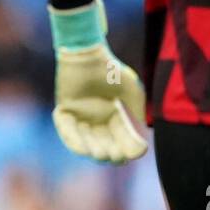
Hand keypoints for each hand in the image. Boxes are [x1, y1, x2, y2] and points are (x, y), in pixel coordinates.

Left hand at [48, 0, 147, 163]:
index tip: (139, 151)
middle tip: (117, 155)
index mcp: (113, 114)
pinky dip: (73, 140)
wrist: (87, 53)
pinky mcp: (64, 110)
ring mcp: (79, 115)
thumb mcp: (131, 91)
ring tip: (101, 154)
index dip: (130, 146)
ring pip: (85, 141)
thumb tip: (146, 133)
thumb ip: (138, 110)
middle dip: (112, 152)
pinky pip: (67, 130)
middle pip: (104, 144)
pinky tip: (83, 149)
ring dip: (93, 150)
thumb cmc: (111, 69)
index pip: (122, 136)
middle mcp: (96, 118)